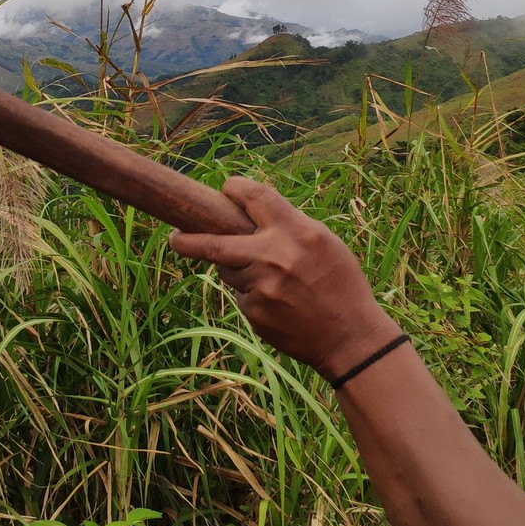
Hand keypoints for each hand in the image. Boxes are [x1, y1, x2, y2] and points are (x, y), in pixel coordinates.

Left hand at [168, 177, 400, 379]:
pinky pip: (241, 296)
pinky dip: (252, 295)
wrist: (350, 336)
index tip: (223, 190)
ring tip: (272, 281)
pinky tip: (279, 305)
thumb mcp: (324, 243)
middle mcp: (274, 255)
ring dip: (237, 269)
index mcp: (296, 231)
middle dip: (187, 241)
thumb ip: (287, 225)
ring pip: (228, 269)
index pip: (253, 195)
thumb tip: (248, 212)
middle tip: (174, 238)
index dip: (233, 188)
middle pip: (213, 242)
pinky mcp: (255, 312)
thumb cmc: (341, 285)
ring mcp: (261, 286)